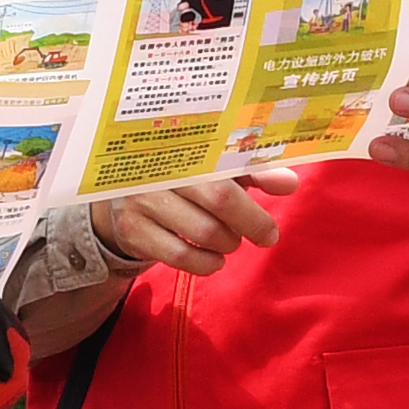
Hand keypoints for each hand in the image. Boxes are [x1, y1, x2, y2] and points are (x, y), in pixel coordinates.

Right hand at [93, 175, 297, 278]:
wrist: (118, 199)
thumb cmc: (180, 181)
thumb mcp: (215, 170)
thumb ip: (252, 173)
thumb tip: (289, 183)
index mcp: (185, 145)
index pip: (228, 160)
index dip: (259, 182)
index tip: (276, 210)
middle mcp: (162, 168)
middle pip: (219, 198)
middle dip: (251, 223)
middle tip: (266, 236)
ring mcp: (143, 200)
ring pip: (203, 232)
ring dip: (228, 244)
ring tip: (230, 242)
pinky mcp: (134, 230)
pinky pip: (181, 256)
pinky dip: (206, 263)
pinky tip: (213, 259)